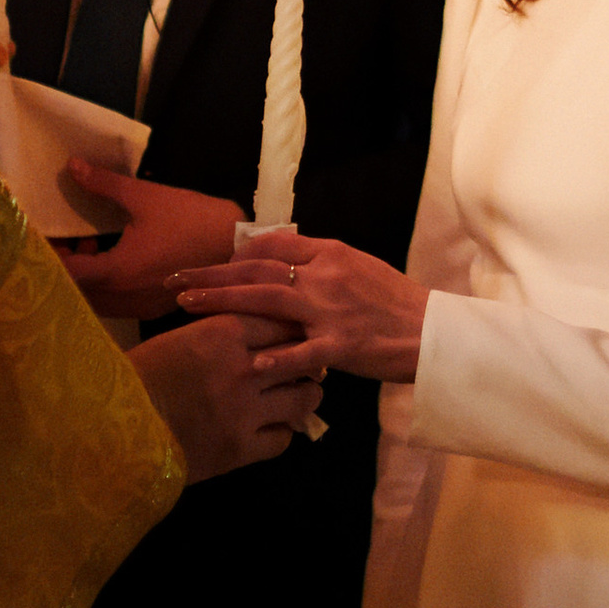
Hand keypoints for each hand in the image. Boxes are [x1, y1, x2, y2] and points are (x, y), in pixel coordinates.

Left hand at [58, 167, 241, 314]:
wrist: (238, 247)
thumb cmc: (191, 220)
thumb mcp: (146, 197)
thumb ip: (104, 184)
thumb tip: (72, 166)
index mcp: (116, 273)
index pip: (65, 273)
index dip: (47, 256)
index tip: (42, 237)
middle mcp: (122, 298)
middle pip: (74, 292)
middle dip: (64, 266)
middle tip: (61, 239)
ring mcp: (137, 307)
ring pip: (94, 299)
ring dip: (85, 276)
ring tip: (88, 245)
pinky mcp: (151, 308)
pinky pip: (115, 301)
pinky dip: (105, 283)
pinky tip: (114, 256)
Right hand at [132, 315, 328, 481]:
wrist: (112, 428)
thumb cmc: (141, 377)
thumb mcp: (182, 340)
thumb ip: (225, 335)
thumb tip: (265, 337)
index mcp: (224, 333)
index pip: (282, 321)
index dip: (292, 329)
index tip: (294, 336)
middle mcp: (243, 368)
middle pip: (302, 356)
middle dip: (306, 361)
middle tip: (301, 367)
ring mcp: (245, 410)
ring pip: (304, 398)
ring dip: (302, 397)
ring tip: (293, 398)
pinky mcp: (241, 449)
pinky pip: (283, 439)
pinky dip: (280, 433)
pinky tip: (268, 429)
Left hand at [183, 234, 428, 383]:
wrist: (432, 330)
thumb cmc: (396, 302)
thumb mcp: (360, 268)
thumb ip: (323, 264)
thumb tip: (286, 263)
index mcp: (332, 254)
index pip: (273, 244)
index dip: (238, 254)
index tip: (215, 266)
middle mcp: (325, 276)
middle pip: (257, 268)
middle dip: (211, 274)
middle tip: (175, 280)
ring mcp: (330, 311)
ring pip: (265, 299)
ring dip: (221, 301)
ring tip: (186, 304)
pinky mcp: (341, 346)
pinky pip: (301, 352)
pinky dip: (274, 357)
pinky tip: (248, 363)